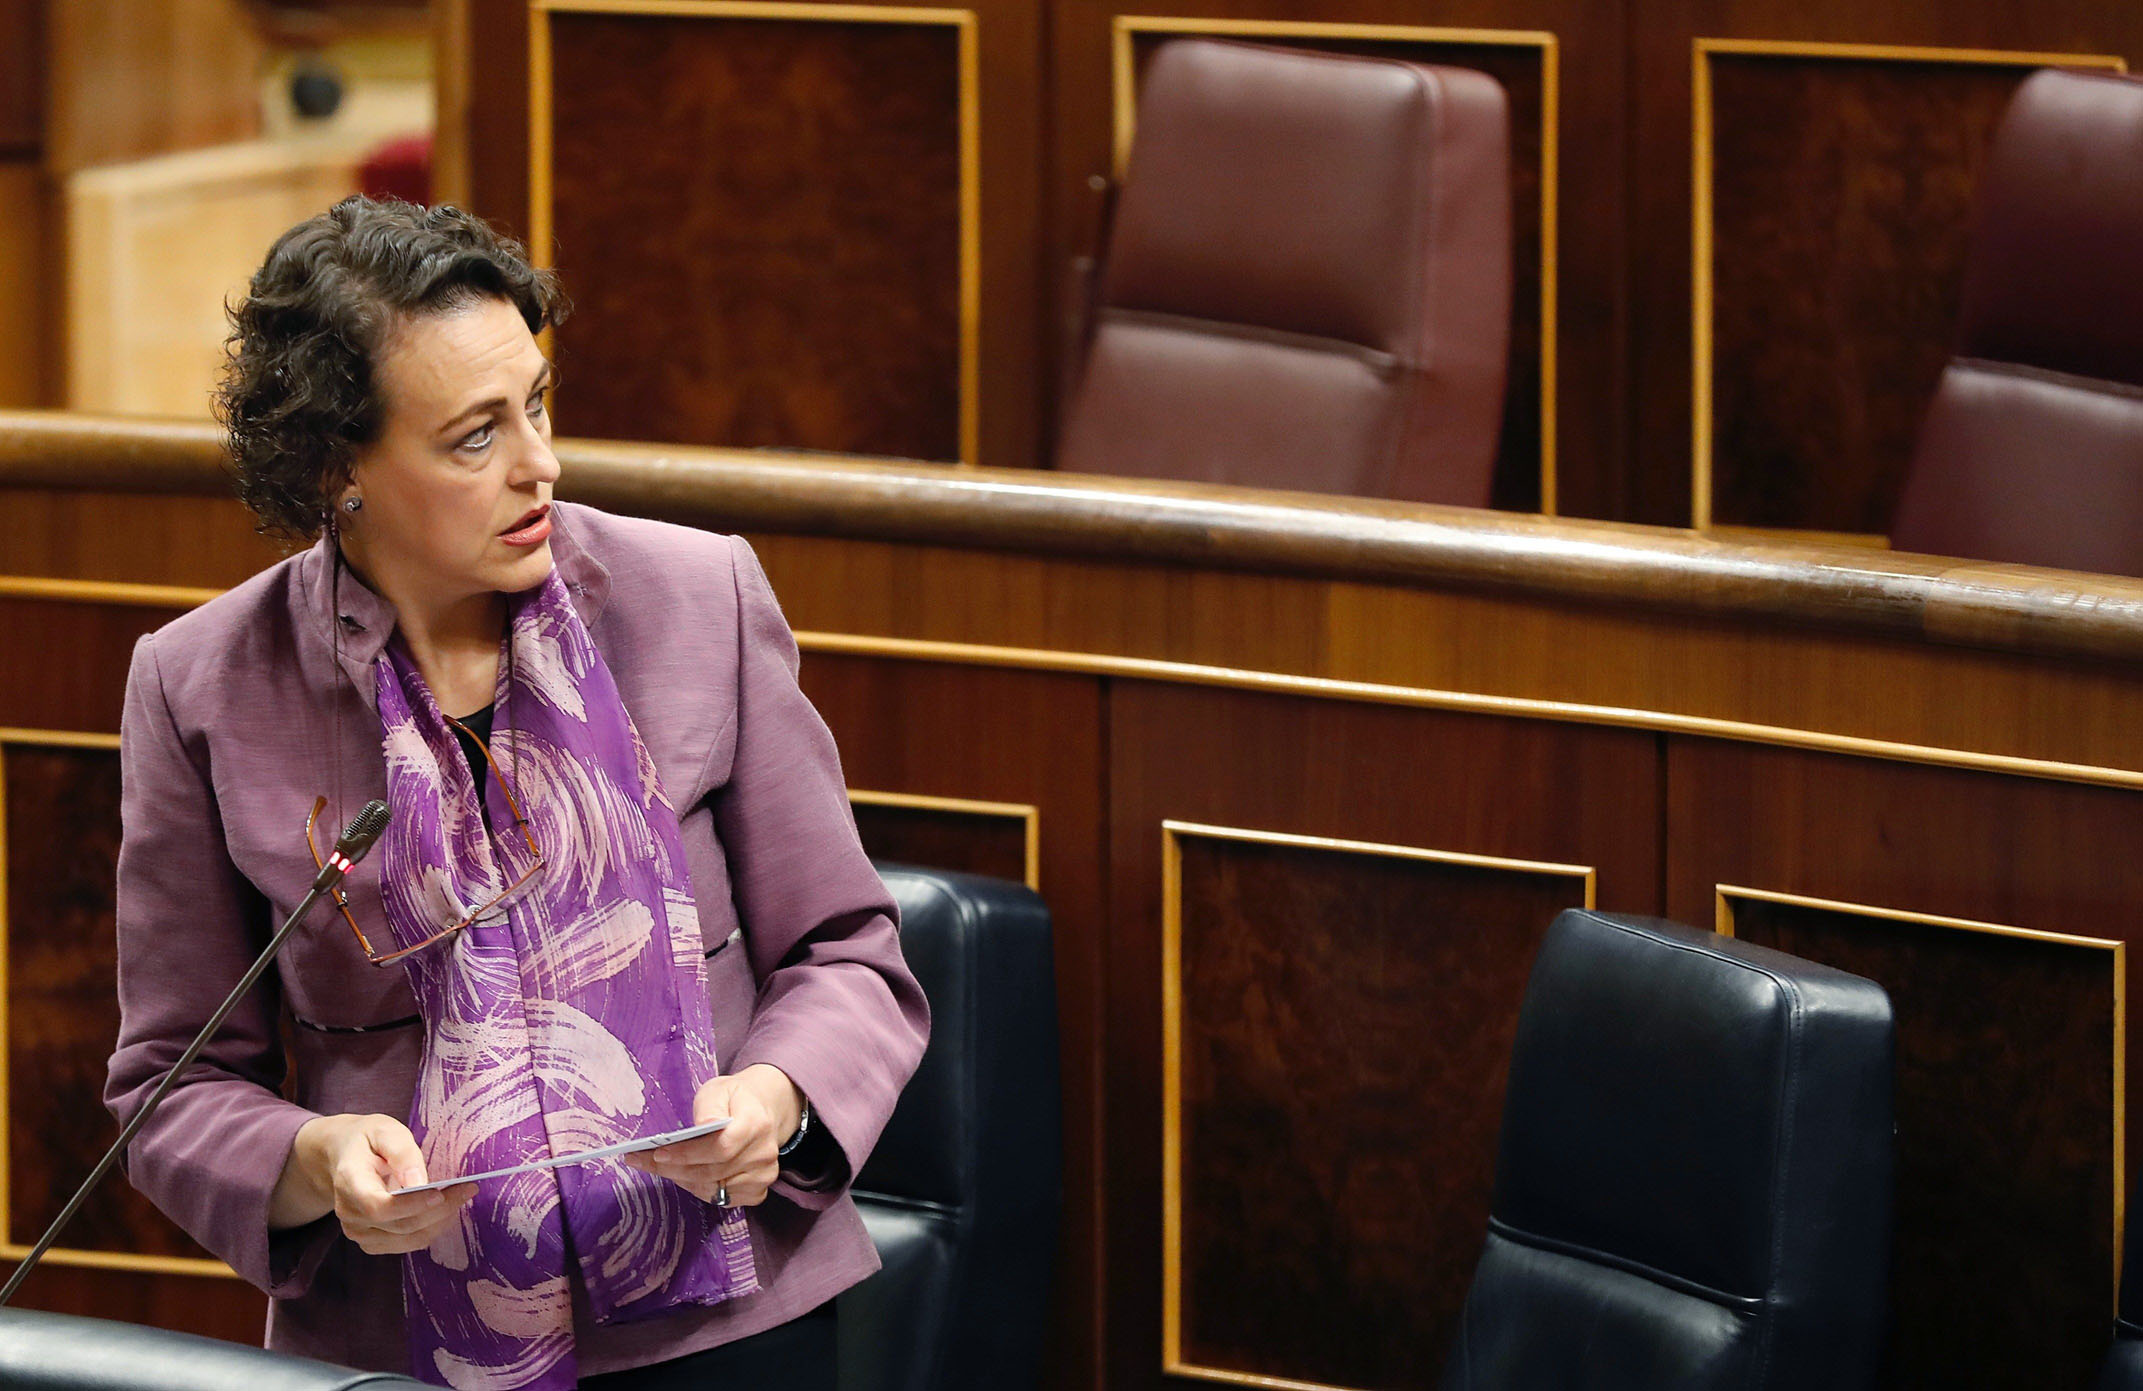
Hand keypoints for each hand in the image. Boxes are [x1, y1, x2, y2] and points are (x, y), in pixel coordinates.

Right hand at [289, 1113, 476, 1255]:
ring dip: (439, 1221)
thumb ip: (402, 1154)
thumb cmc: (367, 1140)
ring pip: (407, 1239)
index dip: (411, 1205)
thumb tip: (420, 1183)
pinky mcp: (370, 1241)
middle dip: (439, 1209)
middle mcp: (350, 1213)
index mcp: (349, 1182)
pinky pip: (406, 1244)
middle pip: (400, 1225)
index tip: (441, 1193)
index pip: (379, 1206)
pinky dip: (430, 1229)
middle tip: (467, 1189)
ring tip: (459, 1196)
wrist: (344, 1156)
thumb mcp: (385, 1131)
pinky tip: (443, 1210)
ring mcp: (358, 1231)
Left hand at [621, 1064, 803, 1207]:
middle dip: (673, 1169)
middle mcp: (764, 1154)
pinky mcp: (757, 1192)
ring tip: (658, 1166)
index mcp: (756, 1124)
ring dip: (682, 1180)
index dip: (687, 1154)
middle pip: (712, 1172)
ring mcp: (763, 1176)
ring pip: (712, 1190)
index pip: (720, 1148)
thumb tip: (701, 1126)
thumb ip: (709, 1106)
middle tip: (642, 1161)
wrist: (764, 1111)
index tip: (658, 1152)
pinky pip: (720, 1199)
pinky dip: (698, 1189)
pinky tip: (683, 1175)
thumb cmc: (735, 1099)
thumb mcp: (719, 1089)